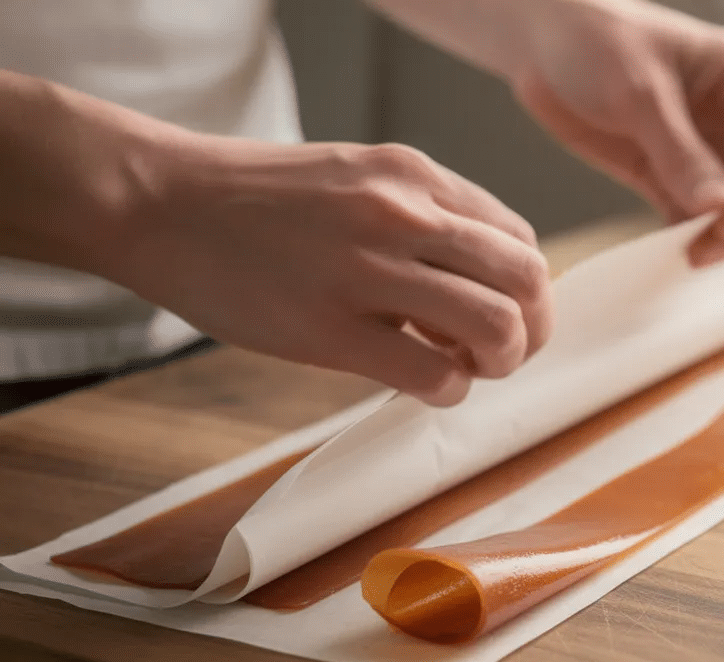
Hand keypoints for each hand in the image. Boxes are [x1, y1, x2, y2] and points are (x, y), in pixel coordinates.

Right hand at [109, 137, 552, 405]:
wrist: (162, 202)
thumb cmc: (259, 200)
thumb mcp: (358, 178)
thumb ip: (422, 217)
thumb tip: (479, 279)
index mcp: (416, 177)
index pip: (519, 240)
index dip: (526, 291)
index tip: (500, 315)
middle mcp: (405, 214)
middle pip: (526, 281)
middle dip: (531, 331)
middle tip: (500, 355)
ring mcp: (369, 270)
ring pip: (495, 326)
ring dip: (498, 363)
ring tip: (462, 369)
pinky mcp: (330, 328)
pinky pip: (432, 375)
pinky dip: (447, 391)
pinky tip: (422, 385)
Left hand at [511, 0, 723, 264]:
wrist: (542, 44)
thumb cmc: (595, 40)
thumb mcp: (639, 92)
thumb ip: (680, 151)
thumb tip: (719, 207)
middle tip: (710, 248)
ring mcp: (708, 152)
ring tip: (694, 257)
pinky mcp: (673, 179)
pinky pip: (697, 221)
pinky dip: (693, 241)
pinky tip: (676, 258)